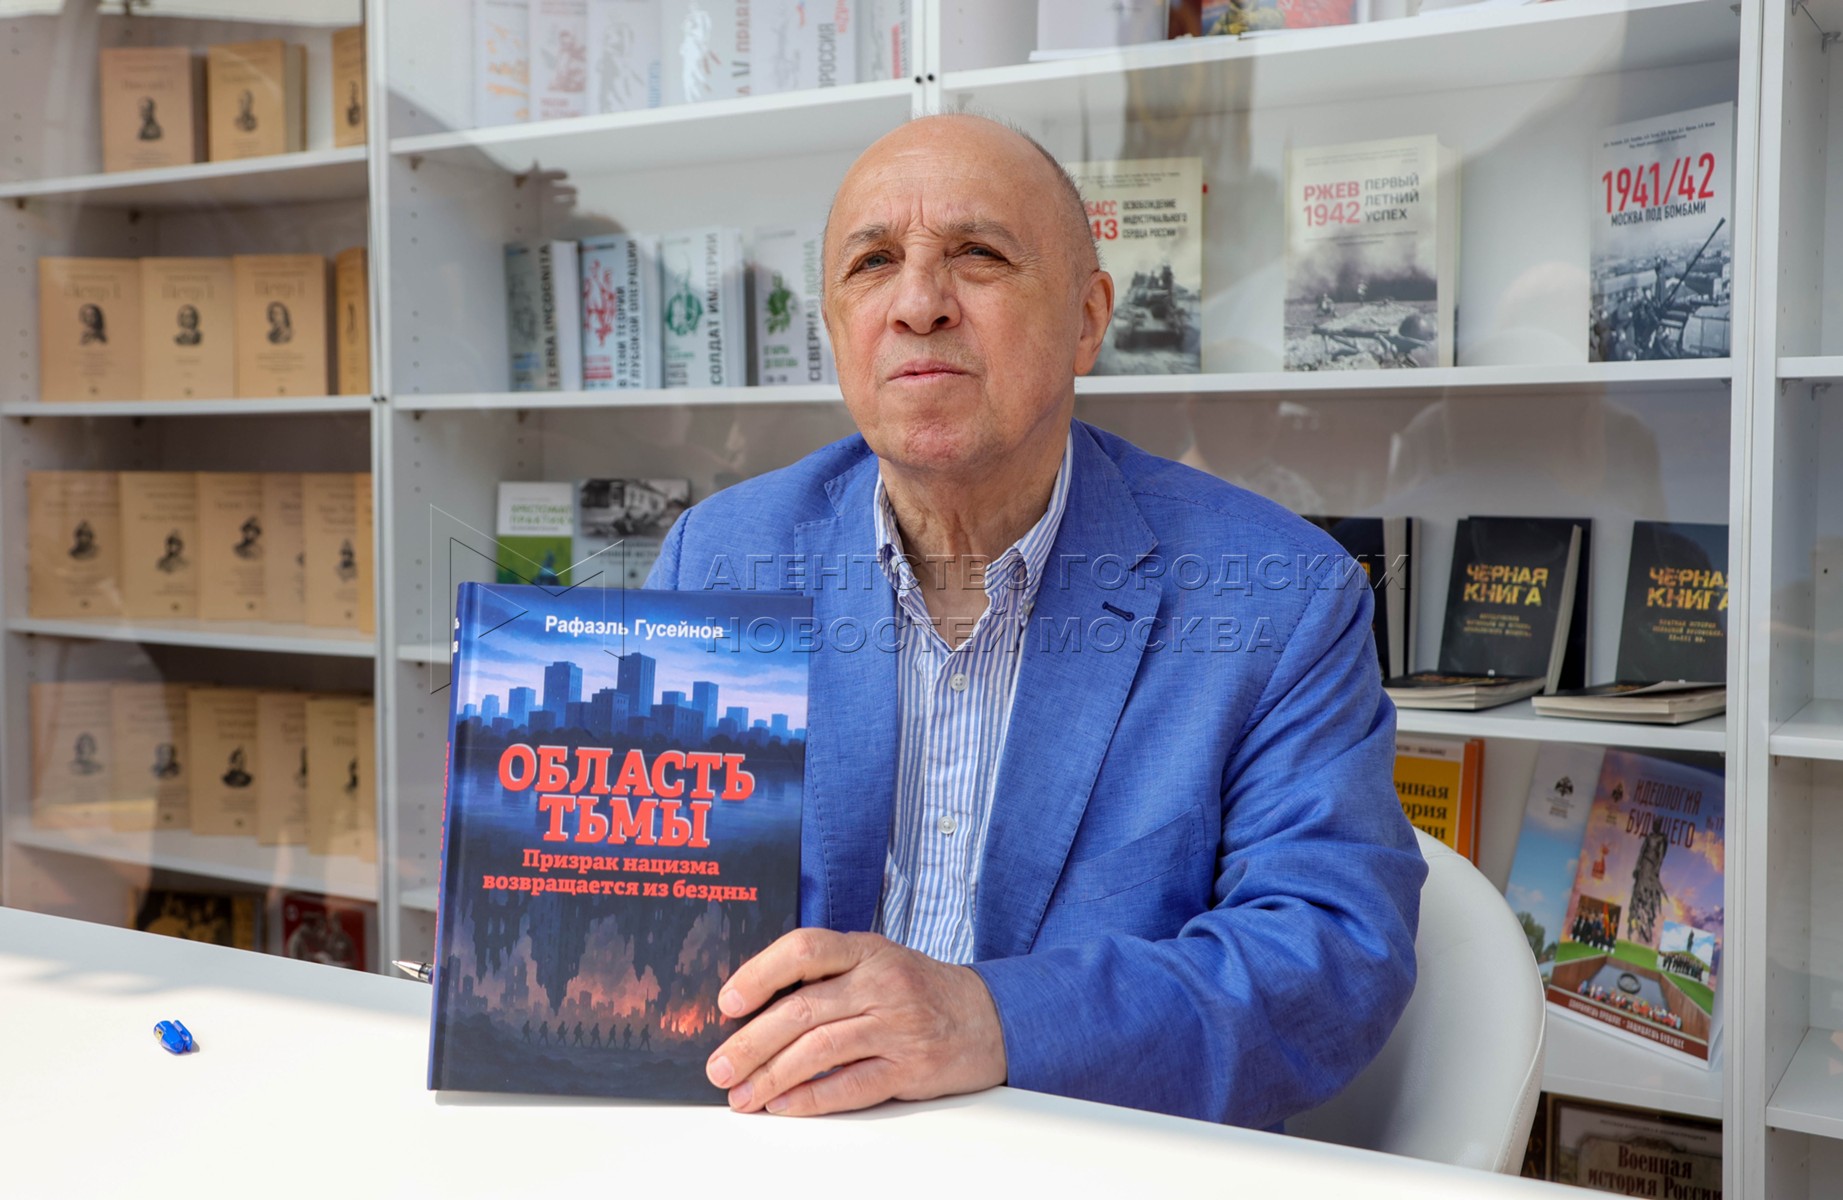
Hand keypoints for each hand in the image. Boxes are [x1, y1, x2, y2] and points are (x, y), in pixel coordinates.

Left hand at [704, 928, 1007, 1115]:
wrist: (989, 1017)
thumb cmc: (920, 990)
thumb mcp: (877, 961)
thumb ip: (827, 975)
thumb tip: (755, 1008)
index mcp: (866, 950)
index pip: (804, 949)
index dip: (760, 974)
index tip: (727, 1002)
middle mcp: (882, 983)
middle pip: (802, 1009)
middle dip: (750, 1042)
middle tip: (719, 1066)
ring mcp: (898, 1026)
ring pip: (820, 1050)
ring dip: (771, 1077)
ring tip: (742, 1095)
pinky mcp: (911, 1067)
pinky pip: (850, 1085)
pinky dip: (811, 1098)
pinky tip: (783, 1105)